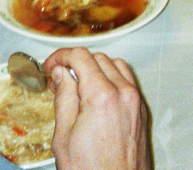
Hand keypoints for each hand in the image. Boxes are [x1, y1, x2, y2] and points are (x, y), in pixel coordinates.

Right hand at [44, 47, 150, 169]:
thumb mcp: (64, 136)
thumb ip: (63, 98)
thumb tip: (61, 74)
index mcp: (102, 97)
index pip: (81, 57)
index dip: (61, 56)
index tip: (51, 65)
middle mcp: (124, 94)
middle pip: (98, 58)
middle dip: (76, 64)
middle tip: (59, 80)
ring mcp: (136, 102)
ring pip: (116, 65)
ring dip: (96, 69)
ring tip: (79, 87)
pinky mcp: (141, 111)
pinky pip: (127, 81)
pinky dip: (112, 79)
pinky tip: (97, 95)